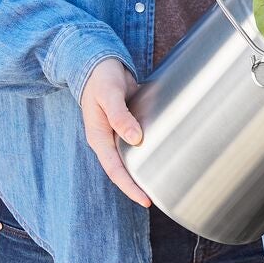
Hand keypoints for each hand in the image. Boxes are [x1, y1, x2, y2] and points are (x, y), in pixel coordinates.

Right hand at [80, 59, 150, 206]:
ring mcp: (117, 133)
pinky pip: (138, 142)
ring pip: (131, 157)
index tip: (145, 200)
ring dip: (144, 169)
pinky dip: (149, 150)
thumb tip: (135, 139)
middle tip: (161, 197)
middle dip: (138, 185)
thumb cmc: (101, 78)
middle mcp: (108, 139)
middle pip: (123, 169)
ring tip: (164, 181)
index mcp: (99, 137)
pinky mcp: (127, 124)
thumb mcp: (109, 95)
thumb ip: (120, 116)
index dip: (129, 186)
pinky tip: (165, 153)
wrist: (99, 62)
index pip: (114, 170)